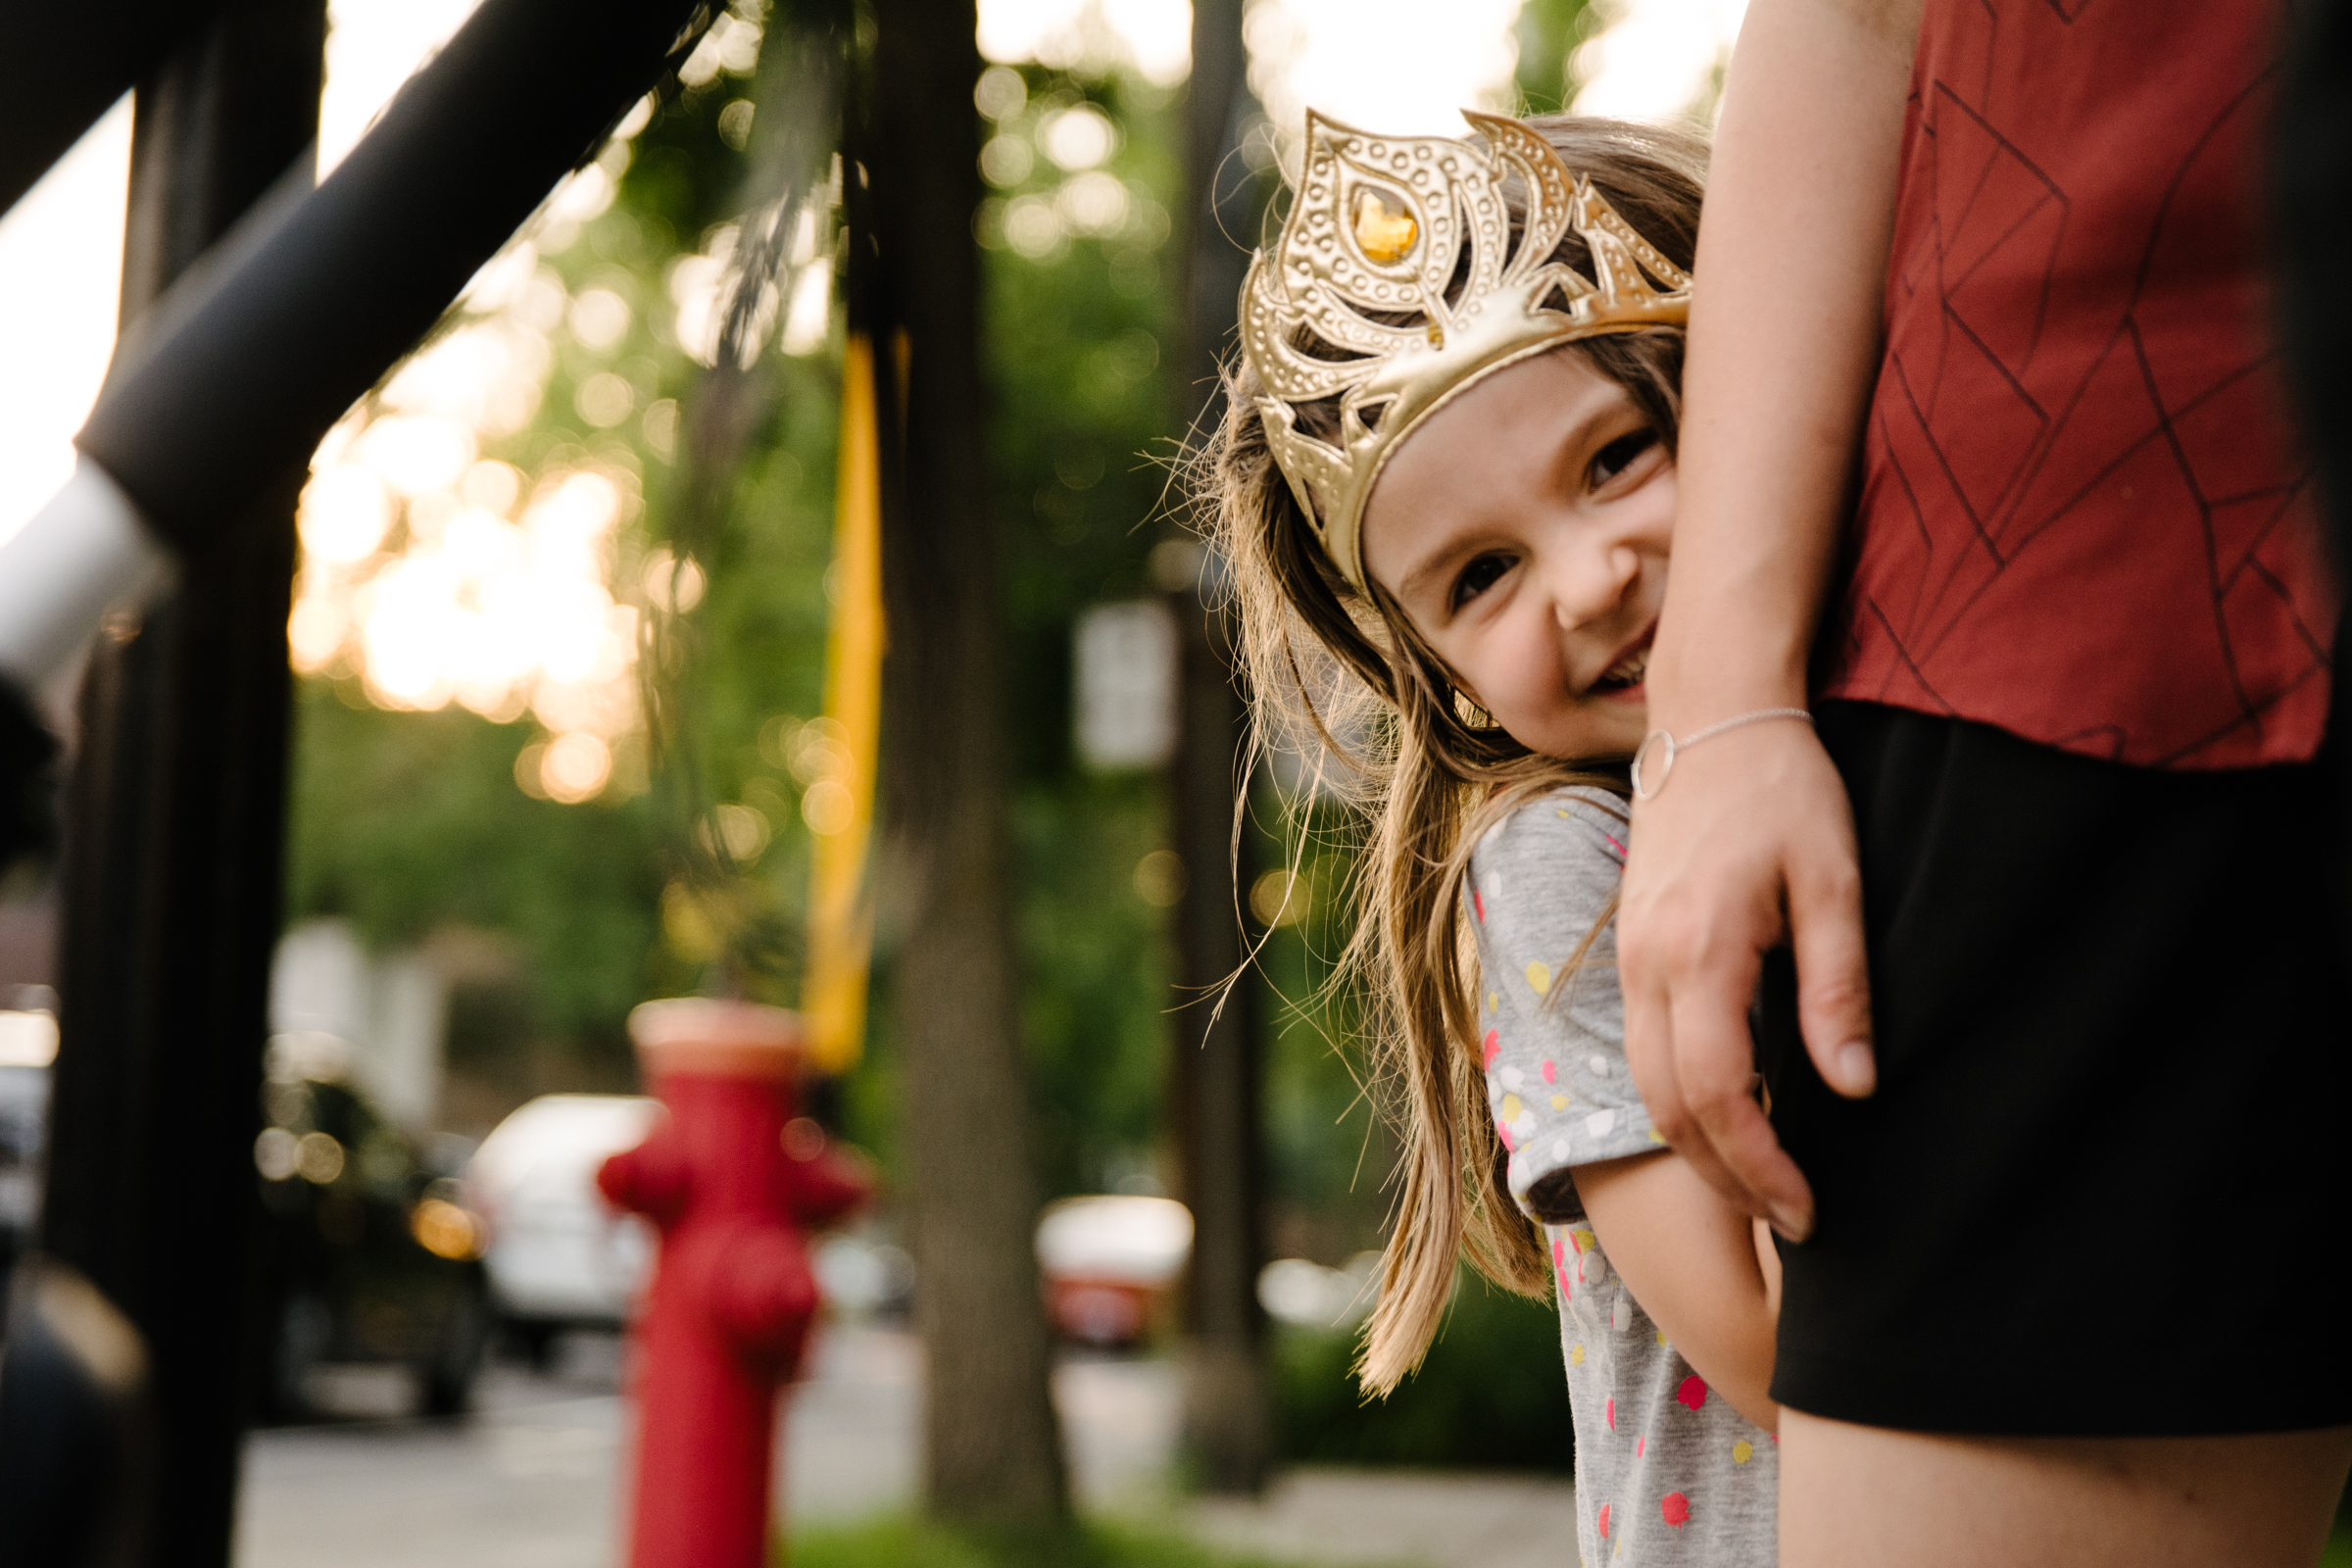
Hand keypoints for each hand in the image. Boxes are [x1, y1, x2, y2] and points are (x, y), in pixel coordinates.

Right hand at [1618, 719, 1873, 1240]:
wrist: (1711, 715)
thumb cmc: (1784, 789)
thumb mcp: (1834, 881)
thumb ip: (1839, 987)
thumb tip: (1854, 1086)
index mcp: (1698, 950)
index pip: (1719, 1093)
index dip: (1760, 1166)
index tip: (1808, 1211)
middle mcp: (1644, 964)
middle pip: (1670, 1108)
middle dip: (1730, 1179)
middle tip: (1793, 1222)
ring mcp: (1627, 958)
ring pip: (1646, 1087)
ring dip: (1701, 1149)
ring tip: (1764, 1186)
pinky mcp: (1629, 951)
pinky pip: (1641, 1052)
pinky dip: (1682, 1104)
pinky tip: (1732, 1119)